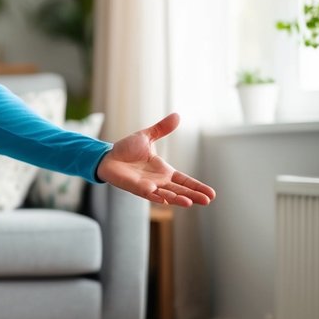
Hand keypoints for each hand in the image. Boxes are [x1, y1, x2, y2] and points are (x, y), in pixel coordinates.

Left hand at [95, 113, 214, 206]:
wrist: (106, 156)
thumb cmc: (126, 150)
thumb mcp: (146, 136)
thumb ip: (162, 129)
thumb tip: (177, 115)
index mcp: (164, 171)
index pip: (184, 181)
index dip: (197, 186)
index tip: (212, 194)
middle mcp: (158, 181)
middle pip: (179, 190)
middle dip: (193, 195)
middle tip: (207, 201)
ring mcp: (147, 186)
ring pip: (166, 195)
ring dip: (177, 198)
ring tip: (189, 202)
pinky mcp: (135, 187)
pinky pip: (147, 194)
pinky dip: (155, 197)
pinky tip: (165, 201)